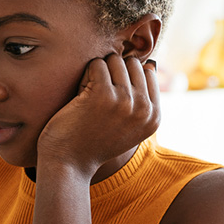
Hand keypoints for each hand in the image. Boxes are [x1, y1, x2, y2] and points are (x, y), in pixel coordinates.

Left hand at [37, 56, 159, 178]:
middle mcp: (144, 109)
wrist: (69, 163)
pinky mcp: (104, 94)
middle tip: (97, 95)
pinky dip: (84, 75)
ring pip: (114, 60)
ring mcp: (126, 100)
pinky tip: (80, 95)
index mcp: (154, 116)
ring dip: (97, 73)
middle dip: (112, 72)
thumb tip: (150, 64)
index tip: (111, 98)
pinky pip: (96, 64)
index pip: (148, 72)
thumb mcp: (128, 126)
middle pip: (132, 63)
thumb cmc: (93, 141)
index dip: (125, 78)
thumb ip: (142, 100)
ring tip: (89, 95)